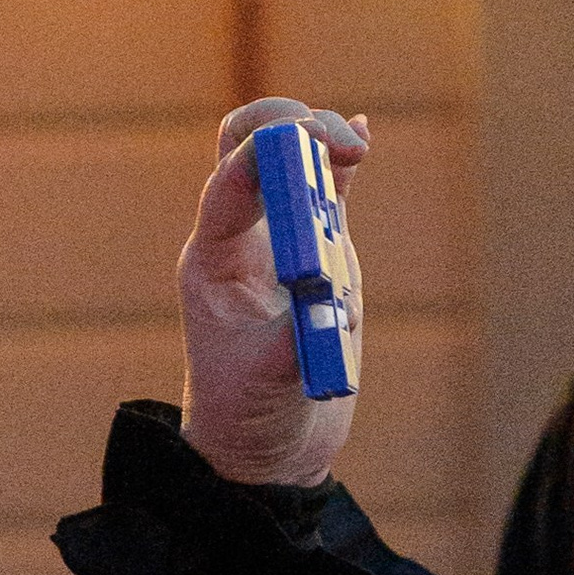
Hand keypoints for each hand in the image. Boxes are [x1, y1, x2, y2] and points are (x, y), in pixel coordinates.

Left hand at [178, 100, 368, 487]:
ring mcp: (280, 241)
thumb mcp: (269, 383)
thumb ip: (296, 339)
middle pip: (249, 148)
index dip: (266, 154)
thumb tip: (329, 306)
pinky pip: (327, 193)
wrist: (266, 445)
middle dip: (290, 128)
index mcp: (213, 262)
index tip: (309, 148)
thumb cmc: (250, 416)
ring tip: (354, 154)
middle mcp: (241, 240)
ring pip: (290, 161)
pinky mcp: (318, 252)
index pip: (230, 184)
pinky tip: (360, 137)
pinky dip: (341, 162)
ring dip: (323, 146)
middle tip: (337, 142)